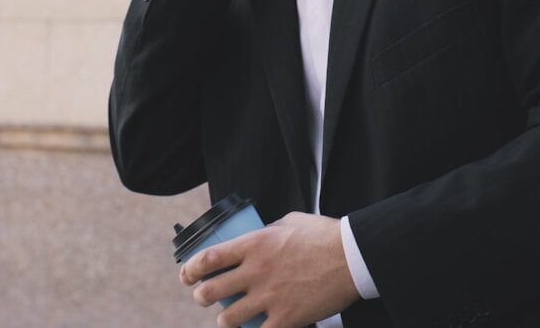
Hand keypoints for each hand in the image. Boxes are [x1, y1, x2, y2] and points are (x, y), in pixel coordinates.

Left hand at [179, 212, 360, 327]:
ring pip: (228, 318)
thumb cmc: (324, 236)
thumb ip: (268, 232)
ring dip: (224, 321)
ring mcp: (270, 296)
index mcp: (255, 244)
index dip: (191, 269)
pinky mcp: (287, 317)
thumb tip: (258, 236)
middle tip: (204, 297)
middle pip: (211, 291)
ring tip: (227, 320)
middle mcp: (257, 271)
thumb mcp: (289, 222)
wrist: (353, 257)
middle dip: (201, 297)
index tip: (186, 275)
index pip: (209, 258)